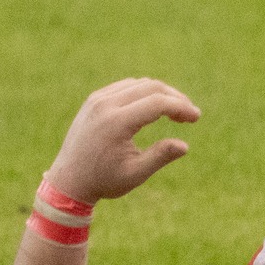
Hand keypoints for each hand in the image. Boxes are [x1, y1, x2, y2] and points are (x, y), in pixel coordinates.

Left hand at [43, 79, 200, 204]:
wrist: (68, 180)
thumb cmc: (103, 180)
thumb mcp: (135, 174)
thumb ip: (160, 157)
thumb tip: (185, 146)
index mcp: (116, 123)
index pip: (157, 102)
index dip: (182, 107)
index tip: (196, 118)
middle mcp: (105, 105)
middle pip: (151, 87)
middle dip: (176, 98)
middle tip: (189, 116)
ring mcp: (98, 99)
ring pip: (140, 84)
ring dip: (162, 94)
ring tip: (175, 113)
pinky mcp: (94, 99)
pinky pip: (126, 87)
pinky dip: (145, 93)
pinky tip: (154, 108)